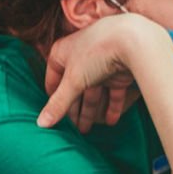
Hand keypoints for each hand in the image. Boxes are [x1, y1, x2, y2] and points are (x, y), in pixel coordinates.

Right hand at [37, 15, 156, 131]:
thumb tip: (41, 123)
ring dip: (92, 112)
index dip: (53, 98)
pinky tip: (110, 122)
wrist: (130, 41)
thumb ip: (59, 103)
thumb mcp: (73, 81)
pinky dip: (112, 107)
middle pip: (74, 89)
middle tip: (72, 130)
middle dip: (74, 110)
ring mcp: (100, 65)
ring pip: (94, 92)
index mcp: (62, 53)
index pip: (53, 79)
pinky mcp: (118, 72)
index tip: (52, 116)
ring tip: (87, 131)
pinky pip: (113, 93)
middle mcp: (80, 57)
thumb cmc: (95, 53)